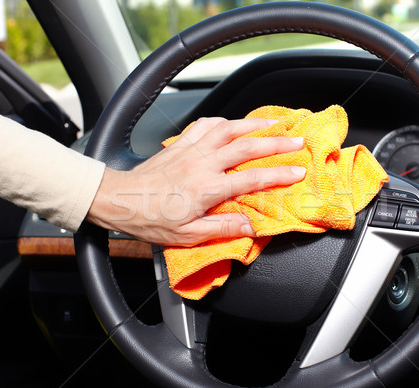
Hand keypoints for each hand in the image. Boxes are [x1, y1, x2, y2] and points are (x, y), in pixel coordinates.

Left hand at [86, 117, 304, 245]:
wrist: (120, 200)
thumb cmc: (151, 220)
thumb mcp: (188, 235)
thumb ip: (222, 228)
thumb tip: (250, 226)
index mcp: (207, 189)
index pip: (252, 179)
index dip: (279, 175)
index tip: (298, 171)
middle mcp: (202, 164)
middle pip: (246, 147)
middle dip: (276, 143)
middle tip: (296, 139)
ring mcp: (191, 150)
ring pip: (228, 128)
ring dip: (254, 124)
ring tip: (273, 122)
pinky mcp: (180, 144)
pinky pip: (205, 125)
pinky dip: (223, 121)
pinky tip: (232, 123)